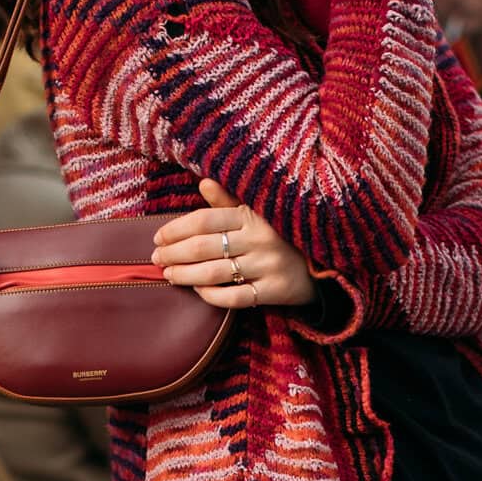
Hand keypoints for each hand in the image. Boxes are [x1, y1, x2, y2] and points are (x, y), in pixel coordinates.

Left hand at [152, 178, 314, 309]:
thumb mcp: (259, 212)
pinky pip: (235, 297)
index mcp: (252, 215)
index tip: (158, 237)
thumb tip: (203, 182)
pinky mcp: (275, 291)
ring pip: (215, 273)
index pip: (204, 220)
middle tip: (156, 259)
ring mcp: (267, 266)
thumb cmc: (281, 235)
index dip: (176, 229)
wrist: (325, 263)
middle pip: (204, 247)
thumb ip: (229, 202)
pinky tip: (197, 290)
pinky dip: (211, 295)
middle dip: (174, 253)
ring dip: (185, 275)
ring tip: (168, 275)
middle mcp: (259, 239)